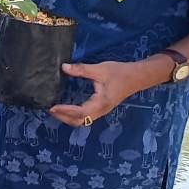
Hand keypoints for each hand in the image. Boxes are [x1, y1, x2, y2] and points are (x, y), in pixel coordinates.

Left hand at [48, 57, 169, 127]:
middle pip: (80, 121)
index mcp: (101, 102)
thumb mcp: (100, 69)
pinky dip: (74, 115)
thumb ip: (81, 69)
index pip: (80, 112)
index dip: (65, 111)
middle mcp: (101, 110)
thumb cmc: (120, 72)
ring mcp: (102, 111)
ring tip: (55, 110)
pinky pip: (86, 117)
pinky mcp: (102, 108)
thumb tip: (63, 67)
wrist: (138, 76)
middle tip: (49, 109)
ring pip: (83, 121)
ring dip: (68, 118)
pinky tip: (66, 108)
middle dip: (64, 117)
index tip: (52, 107)